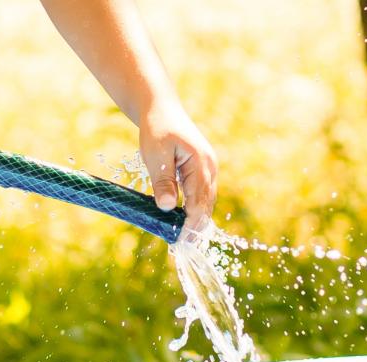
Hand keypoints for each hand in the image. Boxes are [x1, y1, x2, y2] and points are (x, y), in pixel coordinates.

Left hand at [139, 102, 217, 232]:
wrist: (161, 109)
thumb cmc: (157, 129)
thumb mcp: (156, 155)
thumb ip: (163, 180)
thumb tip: (166, 207)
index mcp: (201, 163)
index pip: (199, 203)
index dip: (191, 225)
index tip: (182, 242)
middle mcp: (210, 167)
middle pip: (206, 205)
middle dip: (196, 227)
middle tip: (182, 247)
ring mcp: (208, 169)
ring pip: (206, 202)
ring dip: (196, 220)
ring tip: (183, 240)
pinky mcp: (202, 170)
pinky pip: (201, 194)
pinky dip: (194, 209)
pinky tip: (183, 221)